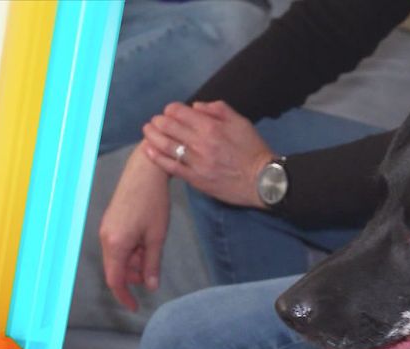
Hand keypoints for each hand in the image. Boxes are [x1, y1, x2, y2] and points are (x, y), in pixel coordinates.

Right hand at [99, 144, 170, 310]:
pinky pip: (118, 245)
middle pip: (117, 270)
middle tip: (153, 273)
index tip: (135, 307)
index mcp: (116, 244)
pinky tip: (146, 243)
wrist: (145, 172)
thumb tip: (151, 286)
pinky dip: (131, 251)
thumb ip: (152, 264)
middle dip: (134, 276)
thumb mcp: (157, 237)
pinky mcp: (111, 222)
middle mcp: (106, 238)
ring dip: (134, 263)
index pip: (115, 280)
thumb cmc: (153, 202)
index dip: (125, 296)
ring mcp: (107, 229)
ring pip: (119, 258)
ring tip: (153, 253)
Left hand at [141, 100, 273, 208]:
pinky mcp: (195, 179)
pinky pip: (171, 167)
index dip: (171, 109)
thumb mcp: (241, 122)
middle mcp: (200, 143)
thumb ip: (219, 110)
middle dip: (159, 121)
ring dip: (153, 136)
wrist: (262, 181)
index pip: (179, 112)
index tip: (171, 112)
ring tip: (148, 131)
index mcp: (211, 127)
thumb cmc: (253, 150)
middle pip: (168, 127)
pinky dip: (157, 157)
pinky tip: (149, 151)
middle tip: (156, 121)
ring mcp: (196, 162)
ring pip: (166, 146)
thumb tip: (196, 106)